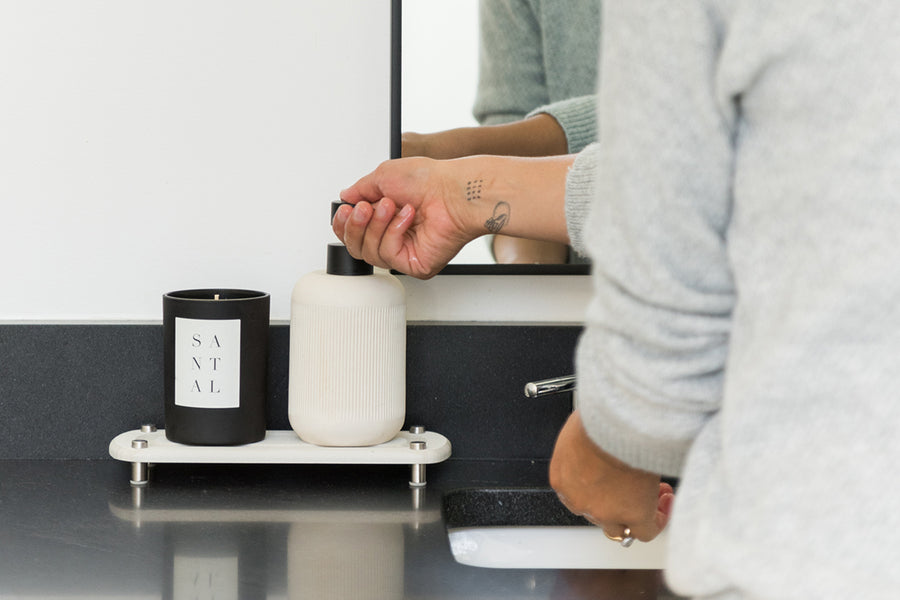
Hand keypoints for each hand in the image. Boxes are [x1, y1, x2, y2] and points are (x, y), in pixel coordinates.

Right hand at [334, 157, 476, 278]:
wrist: (454, 190)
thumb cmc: (429, 180)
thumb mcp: (383, 175)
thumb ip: (360, 189)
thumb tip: (345, 196)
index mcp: (386, 216)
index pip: (353, 231)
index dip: (343, 224)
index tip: (345, 209)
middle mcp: (394, 235)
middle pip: (355, 246)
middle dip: (356, 225)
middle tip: (366, 207)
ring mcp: (405, 251)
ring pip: (369, 252)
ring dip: (376, 226)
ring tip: (391, 206)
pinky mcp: (415, 264)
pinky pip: (388, 256)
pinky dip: (393, 233)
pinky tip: (407, 217)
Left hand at [549, 411, 673, 541]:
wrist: (613, 425)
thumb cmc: (597, 419)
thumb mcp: (580, 429)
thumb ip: (586, 442)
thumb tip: (599, 436)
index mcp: (563, 478)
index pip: (578, 493)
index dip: (600, 487)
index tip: (613, 476)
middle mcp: (579, 499)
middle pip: (598, 512)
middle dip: (617, 501)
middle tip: (634, 487)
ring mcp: (605, 511)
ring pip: (621, 525)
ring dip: (637, 510)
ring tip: (654, 492)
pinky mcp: (633, 514)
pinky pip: (646, 530)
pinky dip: (658, 519)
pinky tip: (665, 501)